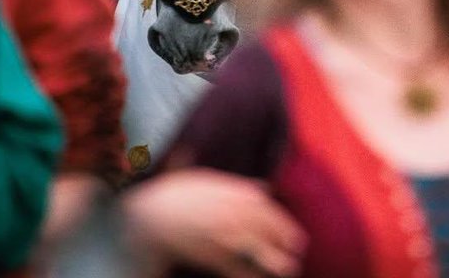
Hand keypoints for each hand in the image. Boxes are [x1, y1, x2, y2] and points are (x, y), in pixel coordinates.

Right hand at [123, 169, 305, 277]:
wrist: (151, 215)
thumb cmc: (177, 195)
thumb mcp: (210, 180)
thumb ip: (239, 185)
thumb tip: (264, 187)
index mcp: (231, 191)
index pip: (266, 207)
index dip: (283, 223)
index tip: (295, 235)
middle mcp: (231, 211)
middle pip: (266, 227)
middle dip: (284, 240)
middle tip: (297, 253)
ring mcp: (222, 233)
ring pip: (257, 248)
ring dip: (274, 260)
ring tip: (288, 269)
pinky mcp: (211, 255)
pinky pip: (237, 267)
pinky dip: (250, 274)